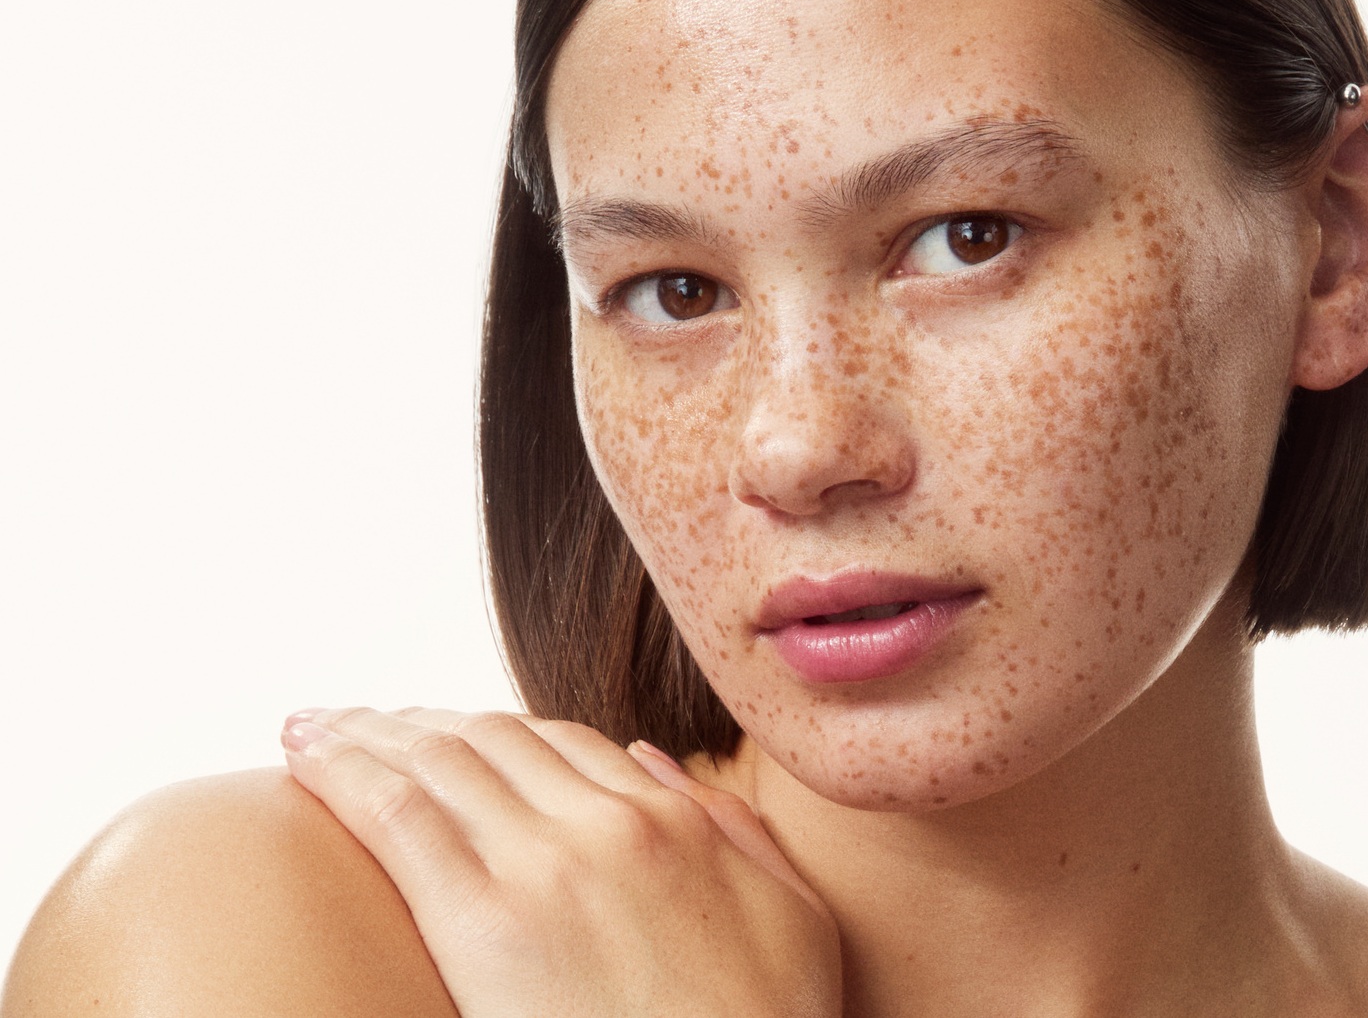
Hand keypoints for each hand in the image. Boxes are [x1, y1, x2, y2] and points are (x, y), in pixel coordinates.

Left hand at [280, 706, 839, 1017]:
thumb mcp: (791, 916)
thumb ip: (734, 830)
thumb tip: (659, 763)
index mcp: (677, 820)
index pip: (563, 743)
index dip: (494, 730)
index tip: (445, 730)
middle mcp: (608, 821)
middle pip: (492, 738)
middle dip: (416, 721)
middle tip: (359, 720)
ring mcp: (545, 863)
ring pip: (437, 758)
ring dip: (366, 732)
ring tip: (312, 727)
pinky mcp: (484, 921)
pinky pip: (398, 815)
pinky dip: (344, 770)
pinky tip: (303, 755)